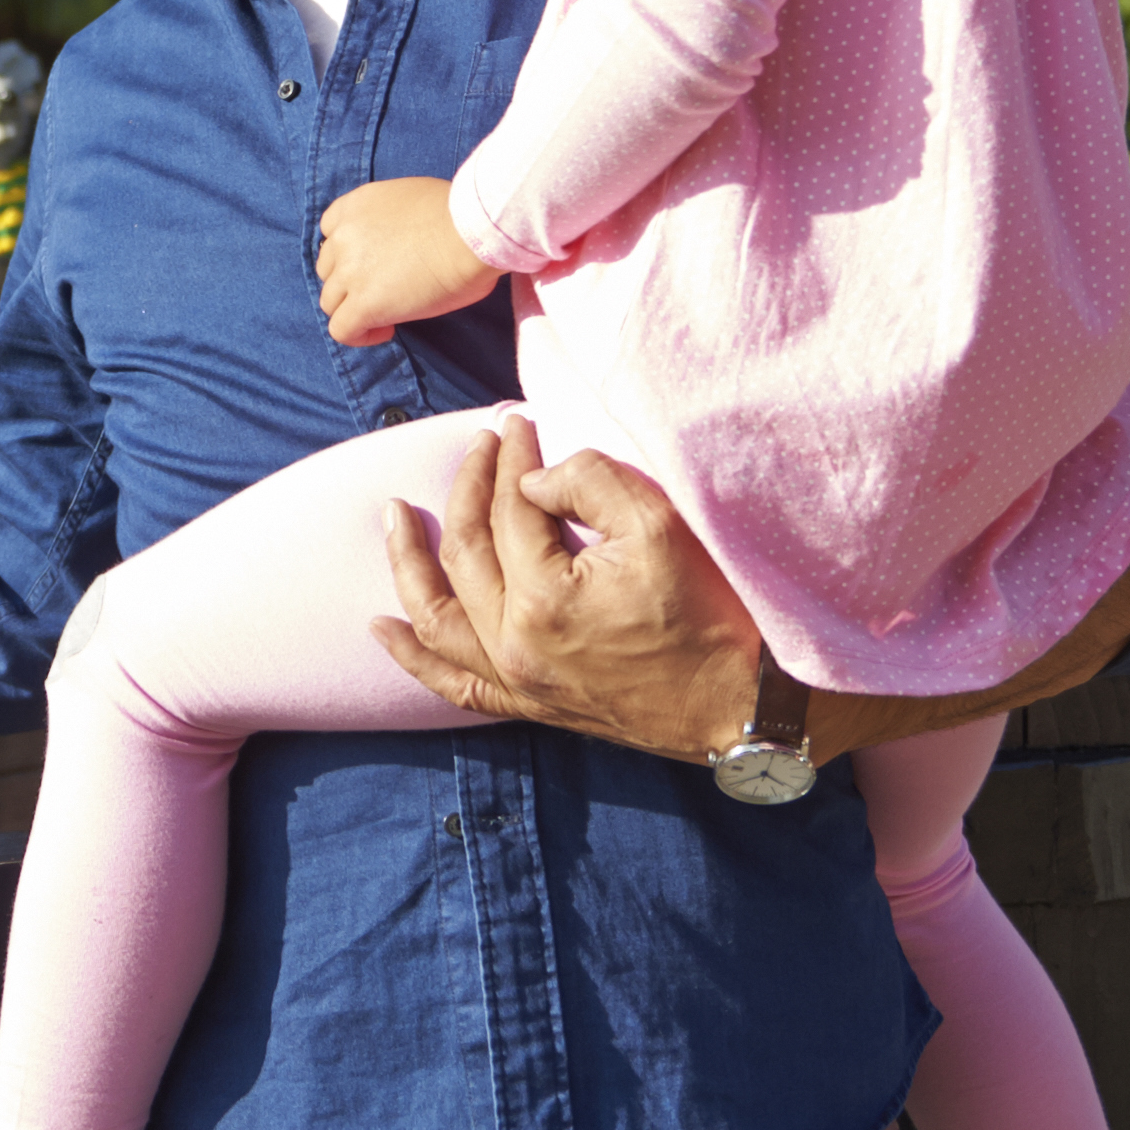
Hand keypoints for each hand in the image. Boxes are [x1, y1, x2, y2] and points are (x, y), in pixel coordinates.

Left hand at [315, 177, 502, 344]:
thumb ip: (391, 223)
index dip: (348, 253)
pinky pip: (342, 330)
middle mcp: (344, 236)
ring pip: (330, 301)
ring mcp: (350, 271)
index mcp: (356, 205)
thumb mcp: (411, 201)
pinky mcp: (364, 303)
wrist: (471, 233)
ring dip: (354, 308)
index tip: (373, 263)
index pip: (330, 232)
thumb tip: (405, 244)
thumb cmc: (460, 215)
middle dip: (350, 281)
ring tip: (387, 314)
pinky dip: (360, 335)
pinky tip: (387, 328)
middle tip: (384, 289)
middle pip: (328, 269)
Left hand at [368, 413, 763, 757]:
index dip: (512, 460)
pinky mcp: (533, 706)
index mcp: (544, 598)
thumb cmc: (713, 613)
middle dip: (468, 488)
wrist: (746, 704)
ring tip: (393, 516)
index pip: (510, 509)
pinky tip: (383, 629)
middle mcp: (517, 645)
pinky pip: (454, 684)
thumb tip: (534, 479)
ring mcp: (520, 681)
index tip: (518, 424)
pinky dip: (414, 656)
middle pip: (467, 552)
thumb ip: (589, 483)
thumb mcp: (659, 526)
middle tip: (479, 447)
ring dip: (409, 564)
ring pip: (440, 617)